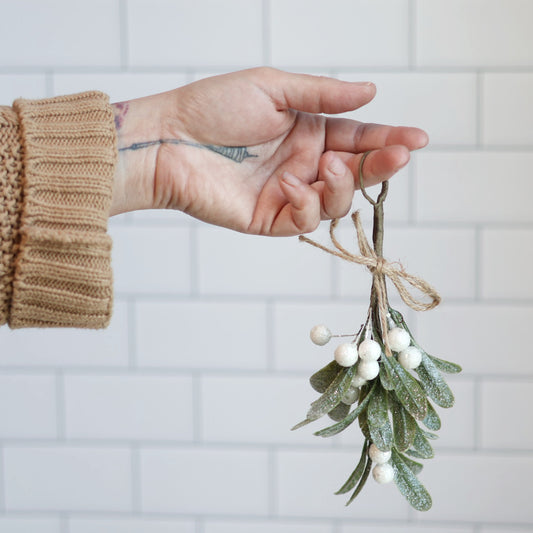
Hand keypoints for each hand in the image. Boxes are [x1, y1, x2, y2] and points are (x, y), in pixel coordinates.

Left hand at [111, 67, 427, 235]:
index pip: (358, 139)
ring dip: (342, 185)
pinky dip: (306, 204)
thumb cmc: (213, 107)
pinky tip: (292, 186)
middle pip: (355, 174)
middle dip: (380, 166)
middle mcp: (303, 165)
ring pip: (335, 201)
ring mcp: (287, 194)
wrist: (169, 139)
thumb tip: (371, 92)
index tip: (418, 139)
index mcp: (308, 132)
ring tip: (328, 164)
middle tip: (398, 154)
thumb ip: (324, 95)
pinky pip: (303, 220)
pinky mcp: (268, 218)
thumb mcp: (275, 88)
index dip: (389, 140)